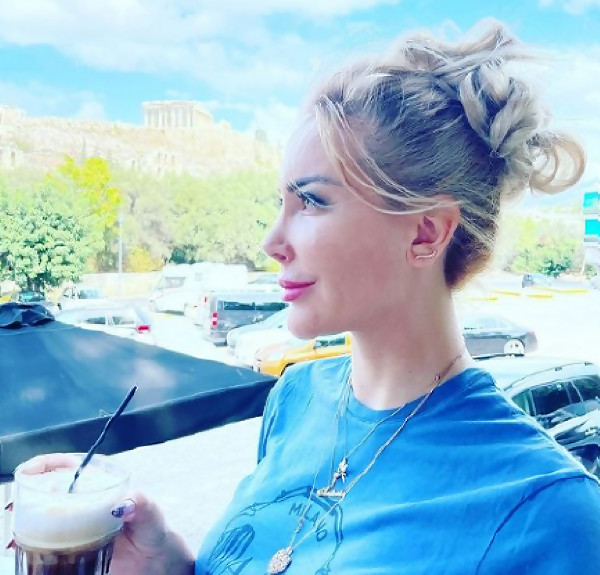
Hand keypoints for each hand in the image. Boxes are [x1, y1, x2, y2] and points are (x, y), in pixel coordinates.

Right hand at [11, 454, 194, 574]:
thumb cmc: (154, 532)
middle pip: (50, 489)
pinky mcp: (72, 545)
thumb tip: (126, 505)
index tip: (29, 470)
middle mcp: (86, 500)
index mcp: (103, 484)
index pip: (71, 466)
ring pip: (44, 515)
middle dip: (29, 493)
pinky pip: (47, 541)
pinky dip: (31, 544)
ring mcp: (77, 522)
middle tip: (16, 507)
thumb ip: (143, 506)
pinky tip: (22, 551)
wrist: (154, 563)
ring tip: (14, 536)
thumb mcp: (152, 516)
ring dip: (25, 521)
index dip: (48, 464)